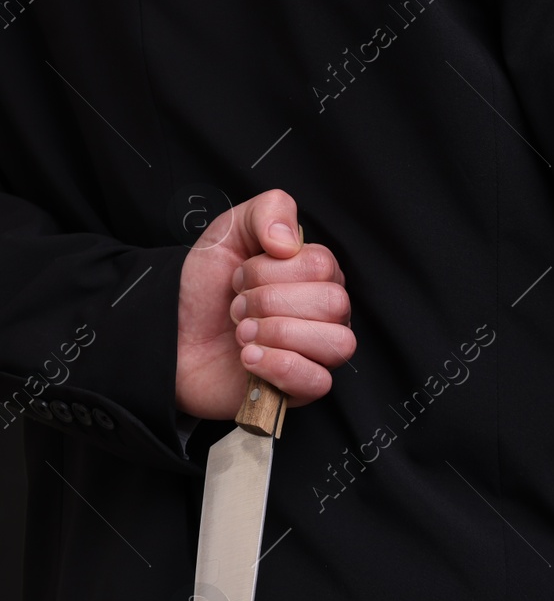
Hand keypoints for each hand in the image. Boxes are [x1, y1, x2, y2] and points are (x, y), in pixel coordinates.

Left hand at [176, 189, 355, 420]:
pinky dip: (280, 367)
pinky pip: (319, 381)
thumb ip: (267, 212)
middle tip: (237, 308)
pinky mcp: (303, 389)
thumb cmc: (205, 289)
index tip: (239, 279)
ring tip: (242, 335)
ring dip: (277, 335)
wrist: (170, 336)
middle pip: (333, 304)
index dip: (272, 271)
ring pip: (337, 343)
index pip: (322, 266)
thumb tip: (288, 242)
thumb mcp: (229, 232)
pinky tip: (249, 359)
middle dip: (270, 302)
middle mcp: (325, 315)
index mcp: (316, 276)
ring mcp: (317, 353)